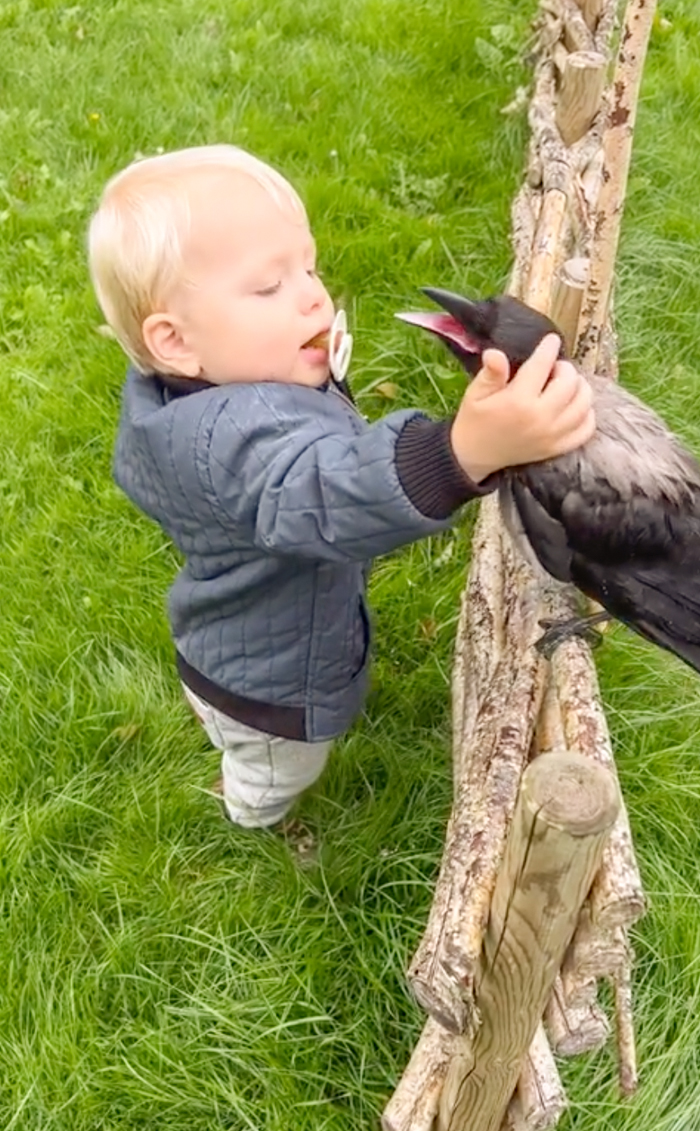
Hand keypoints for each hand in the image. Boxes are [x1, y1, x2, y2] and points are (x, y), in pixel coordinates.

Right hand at [450, 333, 594, 482]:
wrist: (474, 456)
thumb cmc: (475, 420)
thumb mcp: (475, 394)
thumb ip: (490, 373)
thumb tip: (495, 352)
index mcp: (517, 400)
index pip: (541, 365)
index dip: (548, 348)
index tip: (551, 340)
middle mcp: (539, 417)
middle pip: (568, 383)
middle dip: (565, 368)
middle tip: (555, 368)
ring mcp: (551, 435)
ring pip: (583, 404)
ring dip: (580, 388)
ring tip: (567, 384)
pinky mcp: (556, 448)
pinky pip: (585, 430)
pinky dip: (587, 415)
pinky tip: (575, 406)